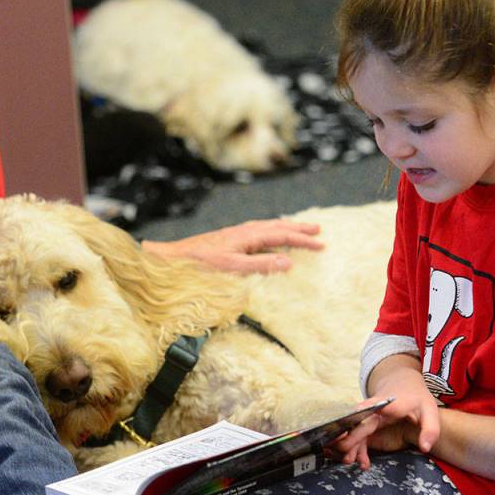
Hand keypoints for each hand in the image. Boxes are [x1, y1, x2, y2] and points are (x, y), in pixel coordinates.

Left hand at [142, 217, 323, 273]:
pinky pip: (258, 231)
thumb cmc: (200, 265)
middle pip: (277, 226)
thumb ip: (261, 265)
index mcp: (248, 236)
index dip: (303, 240)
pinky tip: (269, 237)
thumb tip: (288, 262)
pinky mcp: (229, 240)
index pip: (282, 236)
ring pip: (268, 227)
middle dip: (298, 228)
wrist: (173, 259)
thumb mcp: (233, 268)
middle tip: (318, 230)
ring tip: (300, 229)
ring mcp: (236, 235)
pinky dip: (271, 232)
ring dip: (286, 228)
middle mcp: (244, 232)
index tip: (321, 244)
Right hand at [335, 365, 440, 468]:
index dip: (359, 422)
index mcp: (388, 403)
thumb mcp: (430, 410)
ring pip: (354, 430)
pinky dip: (355, 447)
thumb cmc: (416, 397)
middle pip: (357, 422)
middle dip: (349, 439)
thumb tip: (425, 448)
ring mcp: (368, 415)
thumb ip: (430, 429)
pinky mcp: (367, 423)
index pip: (372, 410)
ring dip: (349, 446)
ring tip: (350, 461)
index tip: (350, 434)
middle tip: (347, 457)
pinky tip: (362, 461)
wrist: (404, 383)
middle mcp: (374, 408)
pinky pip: (358, 436)